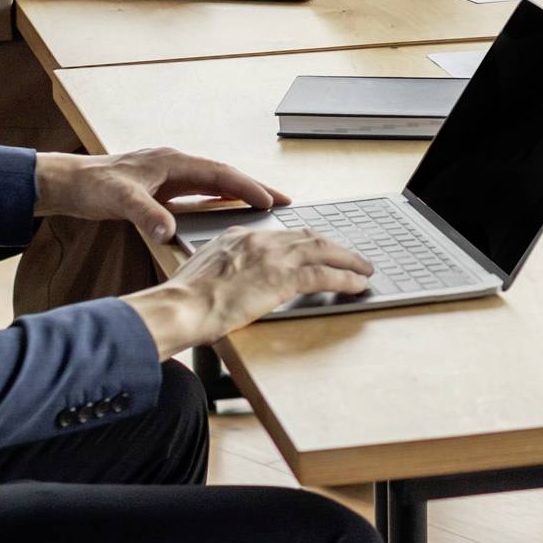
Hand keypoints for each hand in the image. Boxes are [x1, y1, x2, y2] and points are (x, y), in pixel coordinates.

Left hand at [34, 146, 286, 239]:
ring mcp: (169, 175)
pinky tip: (228, 212)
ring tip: (266, 207)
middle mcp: (175, 165)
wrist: (65, 183)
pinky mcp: (161, 187)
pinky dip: (218, 201)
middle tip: (285, 202)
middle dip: (254, 188)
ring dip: (239, 195)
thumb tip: (168, 232)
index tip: (270, 201)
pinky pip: (199, 193)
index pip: (219, 174)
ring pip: (214, 185)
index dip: (247, 187)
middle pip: (224, 177)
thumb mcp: (119, 201)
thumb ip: (146, 215)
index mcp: (172, 162)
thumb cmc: (90, 186)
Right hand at [126, 226, 375, 355]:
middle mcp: (259, 240)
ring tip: (364, 269)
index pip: (281, 235)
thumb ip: (222, 269)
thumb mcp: (202, 273)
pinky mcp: (282, 278)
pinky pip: (324, 276)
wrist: (178, 307)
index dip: (304, 242)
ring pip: (323, 251)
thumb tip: (229, 281)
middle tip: (351, 256)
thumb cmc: (182, 301)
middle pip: (308, 237)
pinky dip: (345, 279)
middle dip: (333, 247)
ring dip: (348, 260)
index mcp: (238, 236)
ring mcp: (273, 257)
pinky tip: (356, 285)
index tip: (317, 247)